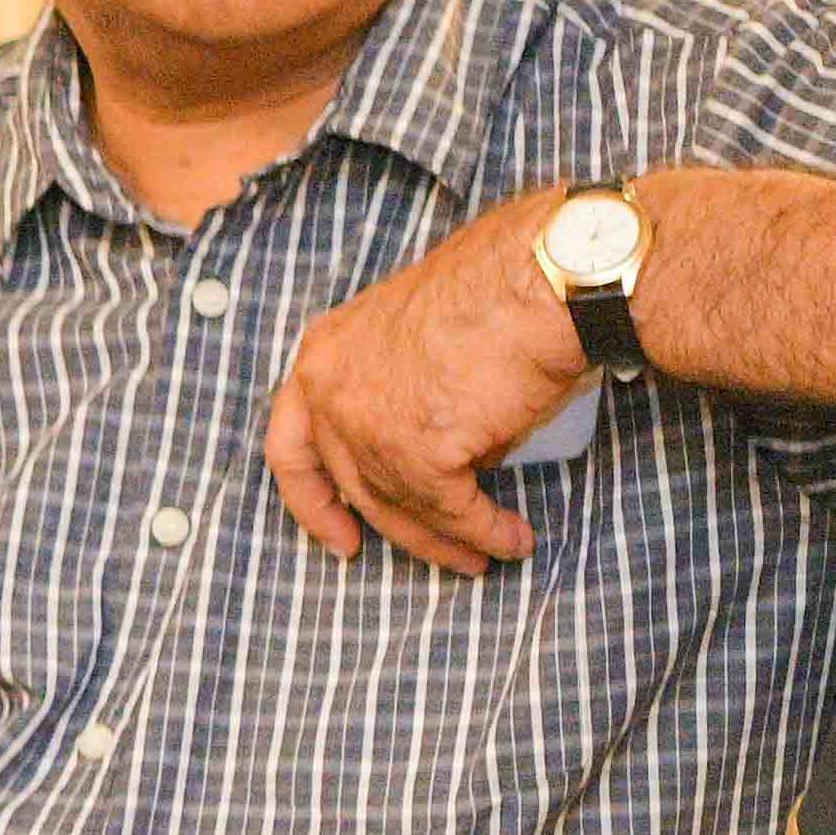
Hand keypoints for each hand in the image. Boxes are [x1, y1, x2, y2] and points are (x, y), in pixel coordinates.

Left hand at [266, 197, 583, 575]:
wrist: (544, 277)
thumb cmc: (501, 296)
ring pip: (401, 503)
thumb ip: (403, 398)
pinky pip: (450, 508)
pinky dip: (483, 532)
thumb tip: (442, 462)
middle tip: (443, 557)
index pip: (292, 443)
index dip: (311, 499)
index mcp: (324, 353)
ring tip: (489, 553)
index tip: (336, 535)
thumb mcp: (420, 346)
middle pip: (352, 483)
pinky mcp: (414, 448)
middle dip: (402, 529)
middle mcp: (327, 386)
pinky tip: (511, 539)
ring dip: (450, 537)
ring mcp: (362, 419)